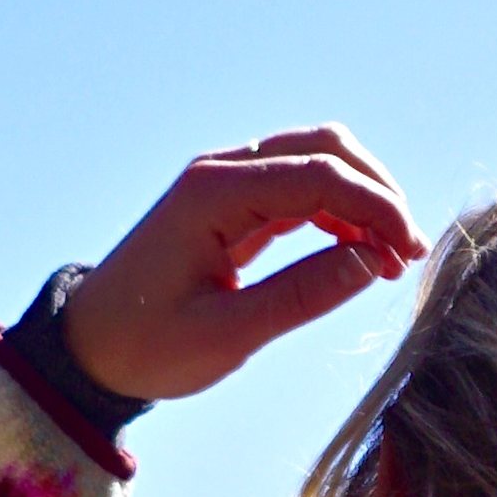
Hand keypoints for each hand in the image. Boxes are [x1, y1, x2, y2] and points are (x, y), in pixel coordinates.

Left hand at [63, 128, 423, 406]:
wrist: (88, 348)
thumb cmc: (146, 346)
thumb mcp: (228, 335)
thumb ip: (304, 295)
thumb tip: (373, 261)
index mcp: (213, 196)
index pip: (318, 176)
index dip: (376, 208)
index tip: (408, 254)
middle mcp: (221, 173)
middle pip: (324, 147)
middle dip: (377, 192)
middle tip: (407, 253)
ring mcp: (226, 184)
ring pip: (316, 160)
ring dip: (361, 199)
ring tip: (389, 259)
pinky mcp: (231, 204)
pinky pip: (299, 188)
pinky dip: (337, 212)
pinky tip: (358, 253)